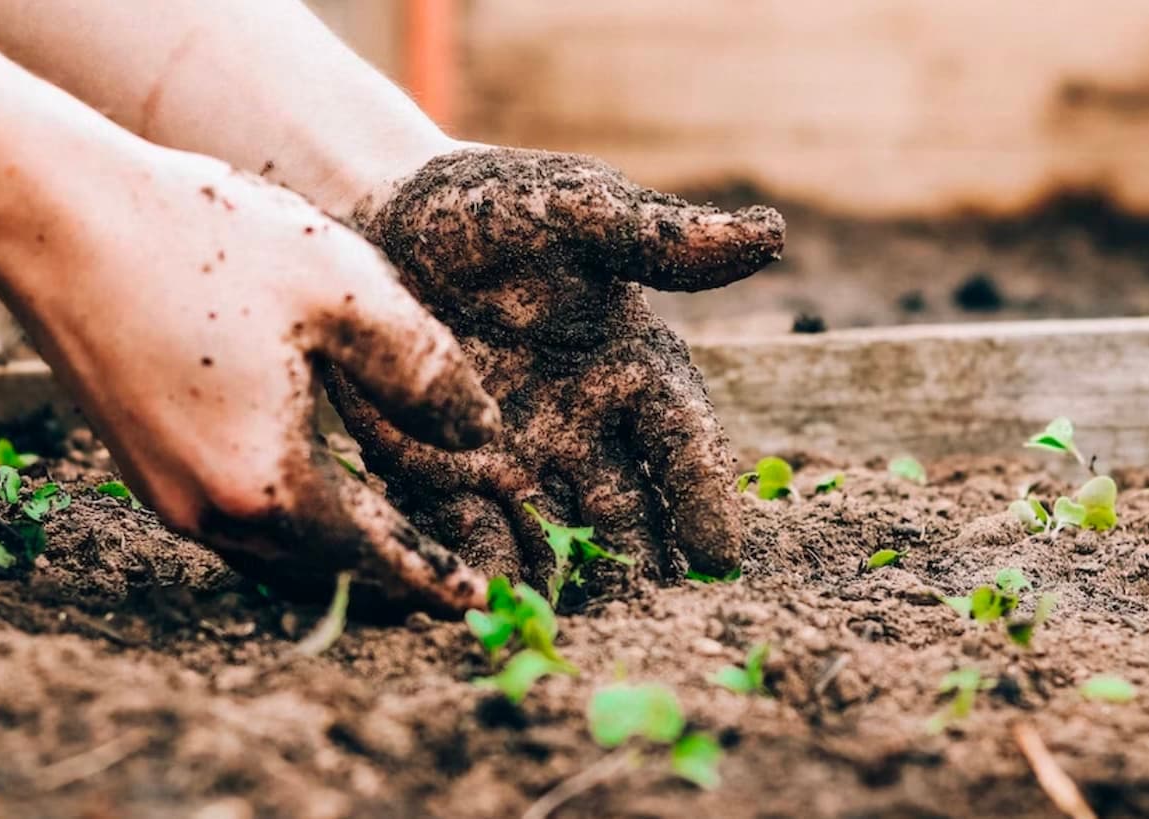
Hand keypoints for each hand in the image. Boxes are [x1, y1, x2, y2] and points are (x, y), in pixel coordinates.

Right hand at [0, 146, 500, 611]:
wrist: (57, 218)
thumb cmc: (205, 242)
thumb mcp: (346, 291)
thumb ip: (425, 372)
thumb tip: (480, 436)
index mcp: (269, 484)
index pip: (374, 558)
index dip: (433, 578)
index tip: (478, 599)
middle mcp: (211, 512)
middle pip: (322, 573)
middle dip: (388, 581)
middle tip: (446, 582)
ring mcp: (166, 494)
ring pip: (274, 554)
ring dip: (336, 556)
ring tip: (392, 542)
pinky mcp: (141, 464)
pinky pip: (234, 522)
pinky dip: (289, 523)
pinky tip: (316, 489)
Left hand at [332, 146, 784, 597]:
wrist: (378, 216)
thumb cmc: (490, 206)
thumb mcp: (572, 209)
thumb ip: (656, 237)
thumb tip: (770, 234)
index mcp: (633, 367)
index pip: (683, 442)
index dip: (704, 497)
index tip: (720, 555)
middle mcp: (586, 427)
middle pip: (629, 511)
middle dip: (643, 565)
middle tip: (653, 619)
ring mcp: (519, 459)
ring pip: (559, 538)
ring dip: (570, 584)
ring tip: (576, 631)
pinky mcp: (447, 476)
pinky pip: (474, 535)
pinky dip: (487, 570)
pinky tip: (491, 605)